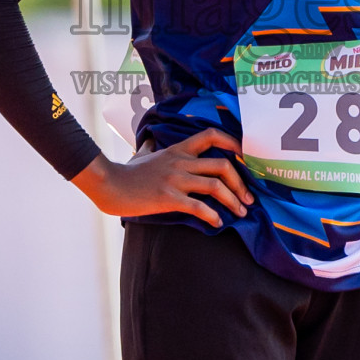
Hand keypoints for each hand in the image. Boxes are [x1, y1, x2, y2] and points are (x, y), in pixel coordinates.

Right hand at [70, 128, 253, 227]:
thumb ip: (150, 147)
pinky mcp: (168, 198)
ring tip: (240, 213)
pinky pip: (199, 207)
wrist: (110, 185)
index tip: (245, 158)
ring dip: (233, 201)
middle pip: (222, 165)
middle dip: (241, 184)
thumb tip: (149, 141)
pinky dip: (213, 216)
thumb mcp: (142, 154)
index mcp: (178, 149)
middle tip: (248, 199)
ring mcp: (175, 179)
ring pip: (215, 186)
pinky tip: (217, 223)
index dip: (232, 143)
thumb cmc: (127, 172)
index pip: (211, 136)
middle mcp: (180, 162)